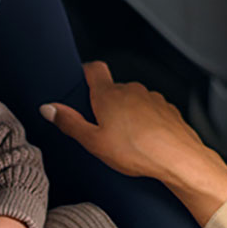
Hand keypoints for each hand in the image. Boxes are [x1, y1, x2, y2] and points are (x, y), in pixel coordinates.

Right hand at [41, 61, 226, 225]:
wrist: (178, 158)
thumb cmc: (137, 151)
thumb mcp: (93, 142)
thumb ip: (69, 123)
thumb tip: (49, 108)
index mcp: (109, 95)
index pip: (93, 69)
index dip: (84, 73)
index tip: (80, 83)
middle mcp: (131, 90)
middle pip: (112, 89)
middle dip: (104, 104)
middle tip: (98, 128)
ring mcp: (152, 98)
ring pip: (131, 101)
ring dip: (125, 114)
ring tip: (122, 140)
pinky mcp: (167, 110)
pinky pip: (149, 111)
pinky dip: (144, 122)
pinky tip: (142, 142)